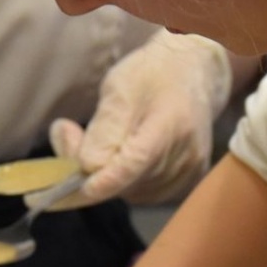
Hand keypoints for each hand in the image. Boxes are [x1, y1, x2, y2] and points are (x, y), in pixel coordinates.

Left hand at [48, 29, 230, 206]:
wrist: (196, 73)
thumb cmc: (153, 74)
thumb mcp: (120, 87)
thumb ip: (103, 128)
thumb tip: (86, 166)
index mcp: (170, 123)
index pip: (136, 162)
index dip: (107, 180)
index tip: (80, 190)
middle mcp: (187, 154)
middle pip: (130, 181)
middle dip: (95, 170)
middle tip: (71, 136)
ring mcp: (191, 172)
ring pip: (135, 192)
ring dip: (110, 177)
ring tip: (104, 141)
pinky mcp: (189, 182)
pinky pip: (147, 193)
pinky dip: (128, 182)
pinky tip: (124, 156)